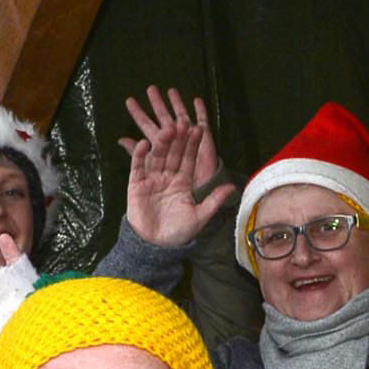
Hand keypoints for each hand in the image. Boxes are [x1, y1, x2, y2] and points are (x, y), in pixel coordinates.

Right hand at [118, 87, 235, 247]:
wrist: (155, 246)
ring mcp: (151, 179)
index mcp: (183, 182)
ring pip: (157, 157)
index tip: (198, 129)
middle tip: (183, 122)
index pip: (189, 159)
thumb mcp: (200, 216)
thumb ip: (214, 201)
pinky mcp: (136, 185)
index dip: (193, 145)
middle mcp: (168, 177)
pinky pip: (138, 167)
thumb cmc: (178, 232)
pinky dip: (139, 155)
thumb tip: (232, 188)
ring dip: (161, 143)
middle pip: (174, 154)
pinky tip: (144, 144)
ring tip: (167, 129)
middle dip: (178, 139)